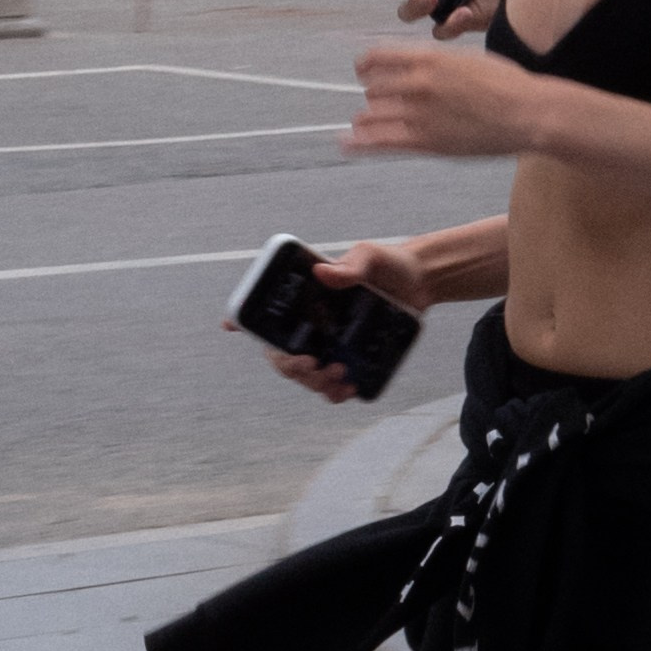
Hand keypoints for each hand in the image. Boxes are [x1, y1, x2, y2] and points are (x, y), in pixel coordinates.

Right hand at [228, 239, 429, 405]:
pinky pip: (332, 385)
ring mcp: (329, 344)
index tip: (229, 325)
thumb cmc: (387, 264)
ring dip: (313, 383)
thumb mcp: (369, 257)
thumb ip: (350, 266)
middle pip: (281, 354)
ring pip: (305, 375)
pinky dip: (335, 393)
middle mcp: (311, 324)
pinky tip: (349, 389)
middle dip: (289, 366)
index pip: (267, 311)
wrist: (421, 282)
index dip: (241, 320)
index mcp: (305, 298)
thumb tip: (324, 273)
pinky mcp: (350, 358)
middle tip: (312, 365)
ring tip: (339, 376)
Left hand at [346, 40, 544, 160]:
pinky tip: (346, 144)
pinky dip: (359, 143)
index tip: (363, 71)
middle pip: (373, 88)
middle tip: (379, 102)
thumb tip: (415, 65)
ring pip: (373, 114)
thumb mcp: (467, 59)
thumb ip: (436, 61)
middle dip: (375, 94)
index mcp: (428, 58)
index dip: (365, 65)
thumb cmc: (508, 86)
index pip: (377, 57)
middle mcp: (417, 83)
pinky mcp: (425, 142)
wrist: (529, 113)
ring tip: (362, 123)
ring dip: (367, 118)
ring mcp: (419, 114)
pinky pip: (380, 142)